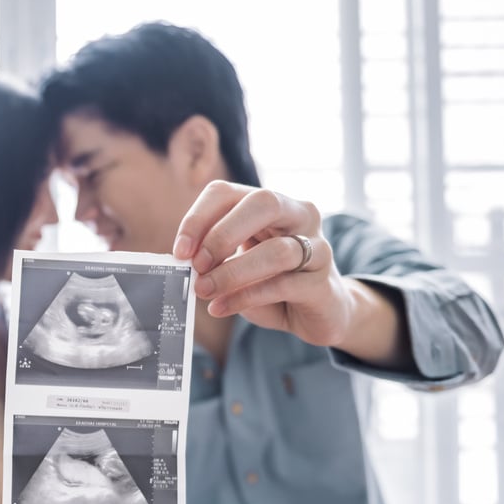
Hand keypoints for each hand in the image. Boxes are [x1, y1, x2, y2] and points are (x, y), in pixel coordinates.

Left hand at [172, 181, 353, 347]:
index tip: (180, 251)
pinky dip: (245, 297)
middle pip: (263, 203)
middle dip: (222, 234)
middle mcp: (299, 215)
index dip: (198, 218)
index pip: (226, 193)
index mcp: (269, 203)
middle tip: (197, 265)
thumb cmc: (271, 281)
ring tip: (205, 291)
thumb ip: (213, 256)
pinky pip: (283, 285)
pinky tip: (221, 307)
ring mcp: (318, 247)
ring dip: (232, 272)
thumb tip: (184, 261)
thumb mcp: (237, 262)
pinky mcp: (323, 283)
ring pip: (277, 250)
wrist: (320, 311)